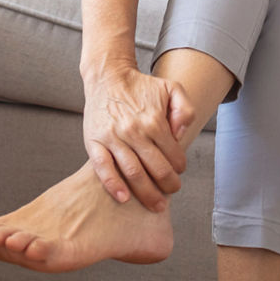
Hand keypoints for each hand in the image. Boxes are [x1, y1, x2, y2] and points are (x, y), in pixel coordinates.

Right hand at [82, 65, 194, 211]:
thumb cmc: (140, 86)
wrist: (107, 76)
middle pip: (156, 169)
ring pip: (133, 173)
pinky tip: (123, 198)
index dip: (179, 167)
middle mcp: (134, 131)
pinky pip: (103, 168)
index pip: (173, 154)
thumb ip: (185, 108)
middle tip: (172, 191)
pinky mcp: (95, 142)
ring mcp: (113, 137)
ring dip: (147, 193)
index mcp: (154, 120)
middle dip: (168, 185)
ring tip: (156, 204)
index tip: (178, 171)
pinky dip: (113, 185)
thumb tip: (181, 133)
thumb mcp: (171, 87)